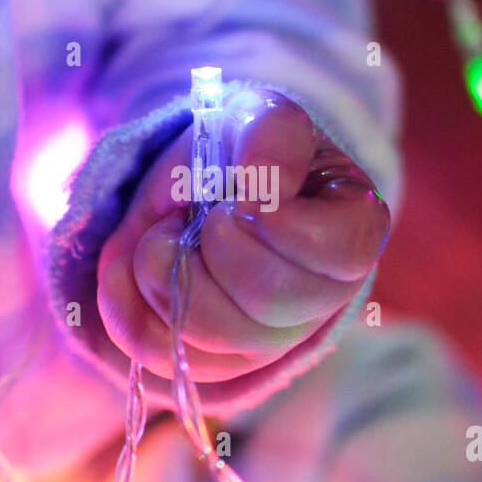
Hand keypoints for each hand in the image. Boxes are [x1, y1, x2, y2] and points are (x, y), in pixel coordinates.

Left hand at [98, 89, 389, 387]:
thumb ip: (272, 133)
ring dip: (164, 274)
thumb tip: (260, 186)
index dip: (278, 224)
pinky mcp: (212, 364)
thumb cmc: (241, 151)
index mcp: (353, 231)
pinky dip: (127, 306)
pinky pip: (163, 357)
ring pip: (214, 342)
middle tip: (201, 215)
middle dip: (213, 250)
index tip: (243, 195)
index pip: (341, 253)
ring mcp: (268, 343)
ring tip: (163, 237)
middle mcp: (320, 300)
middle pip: (272, 308)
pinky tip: (131, 267)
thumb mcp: (259, 116)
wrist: (199, 187)